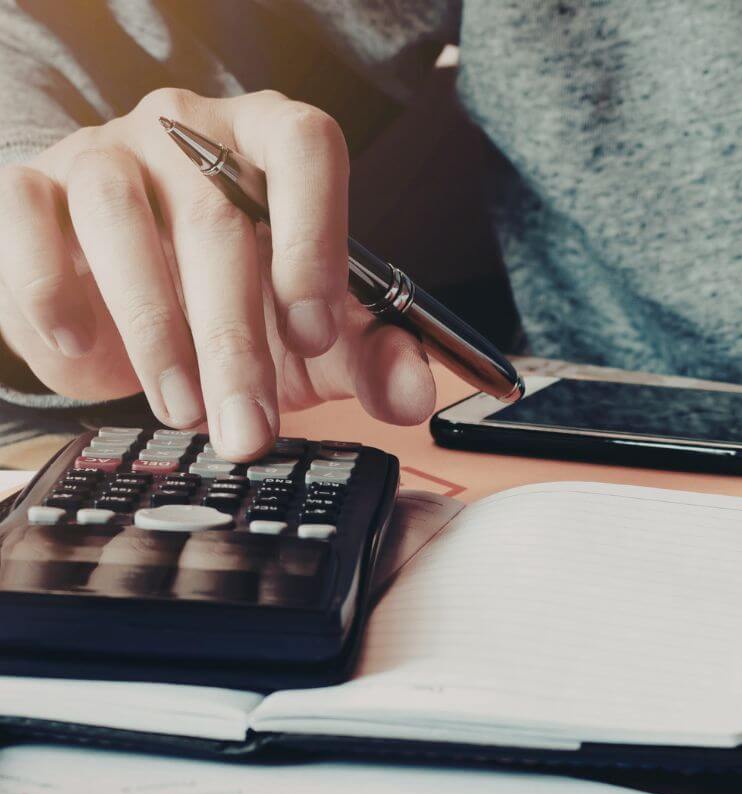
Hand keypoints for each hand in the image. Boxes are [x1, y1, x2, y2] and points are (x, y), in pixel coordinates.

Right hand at [0, 89, 434, 459]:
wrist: (121, 292)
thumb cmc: (231, 300)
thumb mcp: (312, 338)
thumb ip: (370, 357)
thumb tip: (415, 396)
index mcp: (273, 141)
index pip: (306, 146)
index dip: (315, 237)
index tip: (315, 333)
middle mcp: (191, 131)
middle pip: (218, 218)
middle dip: (237, 341)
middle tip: (249, 426)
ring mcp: (108, 150)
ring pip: (124, 220)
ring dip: (157, 332)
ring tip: (183, 409)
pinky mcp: (33, 185)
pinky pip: (28, 218)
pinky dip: (52, 288)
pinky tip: (81, 343)